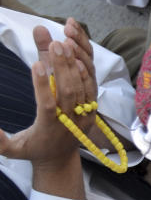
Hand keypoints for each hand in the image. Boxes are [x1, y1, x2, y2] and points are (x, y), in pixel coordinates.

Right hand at [0, 23, 96, 167]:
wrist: (60, 158)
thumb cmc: (33, 149)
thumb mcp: (13, 150)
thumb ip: (0, 142)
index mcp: (49, 128)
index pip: (48, 105)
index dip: (42, 86)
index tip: (36, 64)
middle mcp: (70, 120)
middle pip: (69, 91)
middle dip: (62, 66)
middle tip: (55, 43)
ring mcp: (84, 114)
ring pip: (83, 85)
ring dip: (75, 62)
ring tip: (66, 40)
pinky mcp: (92, 107)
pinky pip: (91, 85)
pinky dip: (86, 68)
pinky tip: (78, 50)